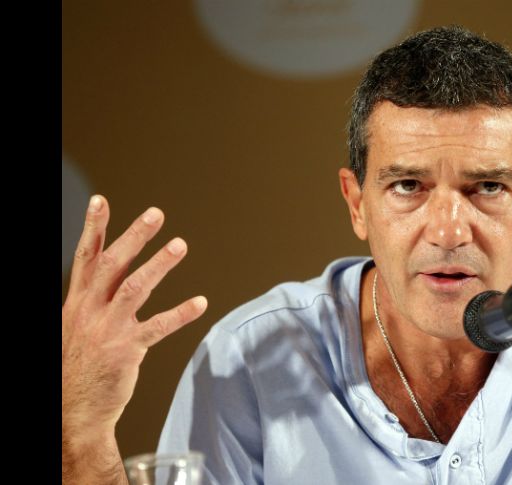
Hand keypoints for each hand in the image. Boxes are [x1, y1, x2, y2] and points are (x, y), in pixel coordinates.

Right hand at [62, 195, 207, 437]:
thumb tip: (105, 276)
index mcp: (76, 302)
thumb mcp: (74, 327)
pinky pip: (158, 327)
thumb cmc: (77, 368)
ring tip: (180, 244)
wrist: (72, 411)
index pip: (85, 257)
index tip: (101, 200)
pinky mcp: (126, 350)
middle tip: (156, 214)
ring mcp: (107, 329)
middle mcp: (89, 310)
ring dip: (159, 264)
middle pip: (112, 264)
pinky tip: (200, 303)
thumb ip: (91, 300)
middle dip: (134, 236)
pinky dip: (180, 313)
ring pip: (135, 288)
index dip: (93, 227)